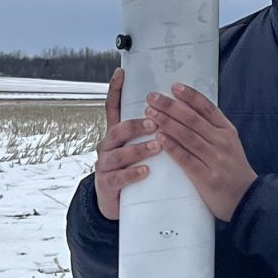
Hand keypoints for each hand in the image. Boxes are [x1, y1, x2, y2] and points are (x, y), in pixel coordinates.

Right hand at [92, 69, 158, 219]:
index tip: (121, 73)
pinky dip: (132, 173)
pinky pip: (118, 178)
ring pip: (118, 153)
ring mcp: (105, 165)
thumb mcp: (139, 147)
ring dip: (138, 148)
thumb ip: (150, 131)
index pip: (113, 108)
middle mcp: (108, 146)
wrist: (119, 204)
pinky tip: (146, 171)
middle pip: (117, 129)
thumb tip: (172, 109)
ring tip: (157, 146)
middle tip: (154, 122)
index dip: (115, 90)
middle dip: (135, 124)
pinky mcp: (107, 184)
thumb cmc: (135, 170)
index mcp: (117, 134)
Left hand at [144, 83, 256, 222]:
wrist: (247, 198)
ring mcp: (215, 160)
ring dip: (167, 122)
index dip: (190, 95)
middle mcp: (222, 142)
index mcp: (227, 131)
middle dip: (170, 106)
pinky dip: (172, 146)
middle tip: (152, 98)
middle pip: (193, 119)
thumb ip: (212, 128)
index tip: (174, 87)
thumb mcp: (229, 143)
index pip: (207, 108)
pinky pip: (186, 158)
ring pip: (187, 135)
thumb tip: (186, 109)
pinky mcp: (207, 177)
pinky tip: (159, 137)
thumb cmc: (233, 169)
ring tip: (151, 114)